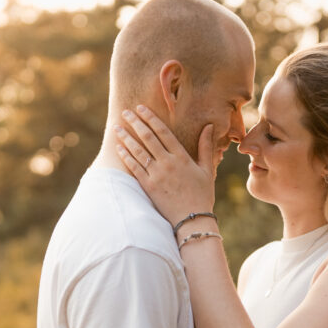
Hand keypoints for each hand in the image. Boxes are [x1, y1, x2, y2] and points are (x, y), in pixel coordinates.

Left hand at [115, 105, 216, 226]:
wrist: (193, 220)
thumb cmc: (202, 195)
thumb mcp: (207, 169)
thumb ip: (205, 146)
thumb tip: (209, 126)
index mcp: (182, 157)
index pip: (163, 131)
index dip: (150, 118)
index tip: (141, 108)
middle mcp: (167, 163)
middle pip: (148, 137)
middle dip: (135, 123)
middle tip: (125, 112)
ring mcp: (156, 175)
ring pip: (138, 151)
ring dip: (126, 137)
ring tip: (117, 127)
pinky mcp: (148, 187)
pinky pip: (134, 168)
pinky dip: (126, 156)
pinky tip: (119, 147)